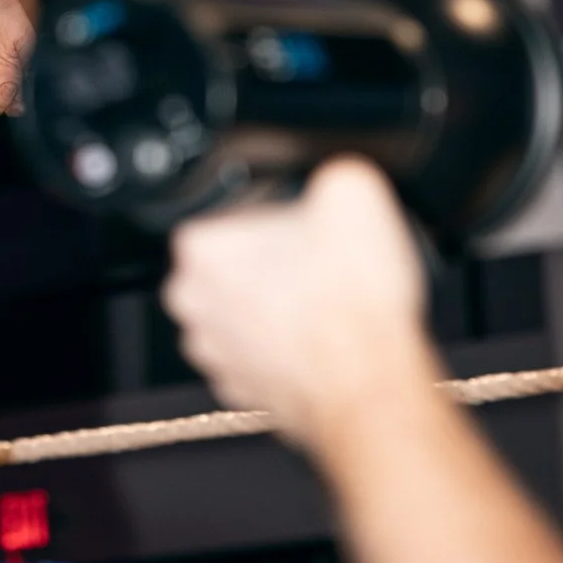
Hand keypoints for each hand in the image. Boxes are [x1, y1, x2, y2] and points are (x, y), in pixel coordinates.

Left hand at [161, 157, 435, 444]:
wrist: (369, 383)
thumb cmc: (353, 301)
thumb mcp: (353, 191)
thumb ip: (330, 173)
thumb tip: (333, 179)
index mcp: (201, 246)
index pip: (237, 211)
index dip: (283, 216)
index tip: (314, 228)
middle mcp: (192, 300)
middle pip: (238, 263)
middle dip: (276, 263)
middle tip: (325, 265)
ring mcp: (213, 350)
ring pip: (248, 310)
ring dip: (282, 306)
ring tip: (331, 304)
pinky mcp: (240, 389)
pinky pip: (262, 353)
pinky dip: (288, 348)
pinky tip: (324, 339)